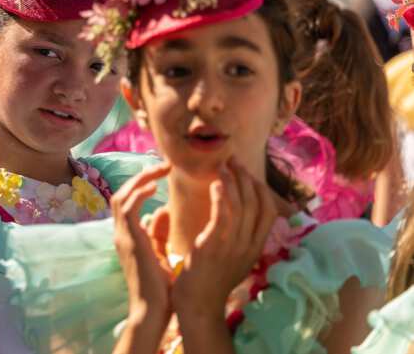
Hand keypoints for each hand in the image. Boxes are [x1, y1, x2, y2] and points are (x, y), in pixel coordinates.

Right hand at [111, 163, 172, 324]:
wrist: (153, 311)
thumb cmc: (160, 288)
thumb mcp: (160, 253)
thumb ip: (158, 232)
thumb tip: (162, 210)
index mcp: (128, 235)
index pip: (128, 201)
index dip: (142, 184)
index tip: (162, 172)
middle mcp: (121, 233)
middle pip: (121, 194)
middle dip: (140, 176)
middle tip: (162, 163)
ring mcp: (122, 236)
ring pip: (121, 197)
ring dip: (140, 179)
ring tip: (159, 168)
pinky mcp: (128, 240)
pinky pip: (127, 208)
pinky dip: (138, 194)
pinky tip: (154, 186)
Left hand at [172, 158, 277, 320]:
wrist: (197, 305)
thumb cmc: (209, 280)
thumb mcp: (235, 259)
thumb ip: (240, 238)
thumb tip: (238, 214)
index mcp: (255, 248)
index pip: (269, 211)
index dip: (260, 188)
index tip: (247, 173)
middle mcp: (248, 246)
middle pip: (256, 203)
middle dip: (246, 178)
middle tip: (233, 160)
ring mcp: (232, 247)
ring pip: (241, 206)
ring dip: (233, 182)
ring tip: (223, 166)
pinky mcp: (213, 246)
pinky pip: (222, 215)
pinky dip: (221, 196)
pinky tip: (215, 183)